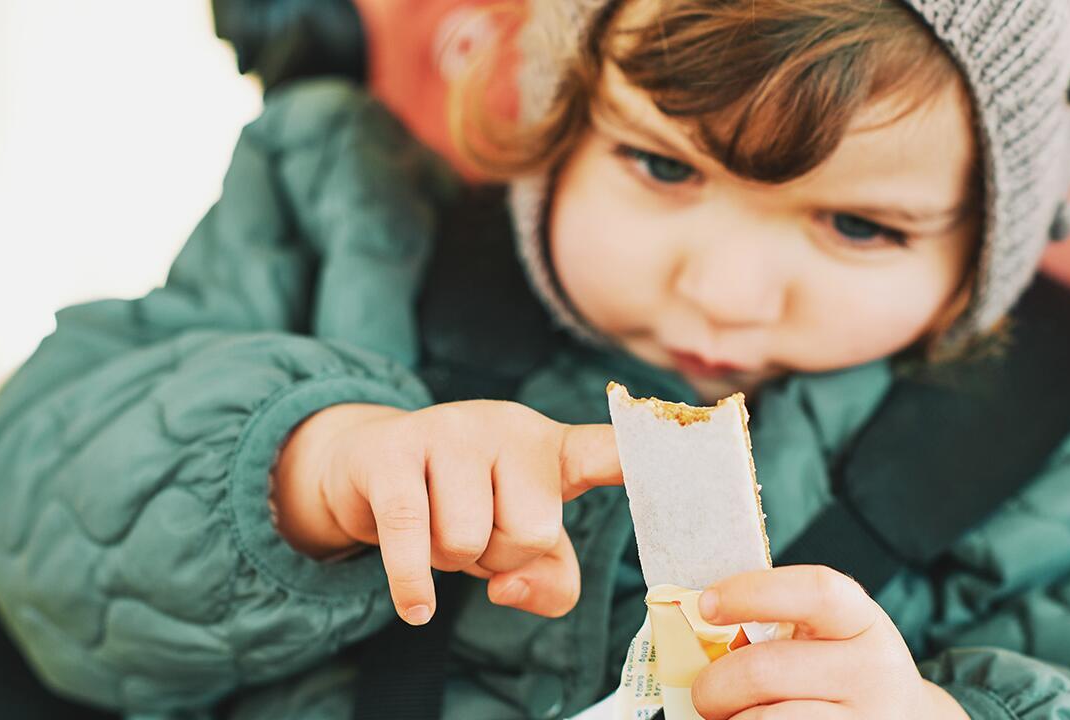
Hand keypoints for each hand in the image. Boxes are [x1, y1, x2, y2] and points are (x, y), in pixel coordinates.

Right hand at [272, 401, 621, 624]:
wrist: (369, 469)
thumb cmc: (461, 507)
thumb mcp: (518, 548)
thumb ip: (547, 580)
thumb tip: (509, 588)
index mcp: (553, 448)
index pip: (612, 450)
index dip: (649, 455)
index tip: (699, 439)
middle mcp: (508, 427)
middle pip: (532, 532)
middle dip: (498, 557)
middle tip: (476, 536)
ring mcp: (449, 431)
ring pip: (468, 538)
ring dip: (448, 561)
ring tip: (436, 531)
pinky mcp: (393, 451)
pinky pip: (411, 532)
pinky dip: (413, 582)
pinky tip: (416, 606)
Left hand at [691, 566, 969, 719]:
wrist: (901, 717)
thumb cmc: (835, 668)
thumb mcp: (824, 634)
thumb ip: (774, 626)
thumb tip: (692, 630)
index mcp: (860, 620)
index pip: (814, 591)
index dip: (752, 592)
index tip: (706, 604)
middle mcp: (873, 670)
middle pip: (764, 670)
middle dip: (714, 684)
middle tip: (704, 692)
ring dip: (730, 719)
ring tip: (730, 714)